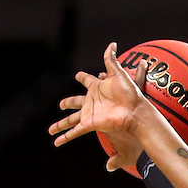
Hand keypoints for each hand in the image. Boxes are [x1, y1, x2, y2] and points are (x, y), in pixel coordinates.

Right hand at [49, 44, 150, 159]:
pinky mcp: (91, 123)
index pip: (88, 80)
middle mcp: (92, 101)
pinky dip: (66, 137)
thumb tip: (112, 44)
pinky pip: (76, 131)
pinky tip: (57, 143)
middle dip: (68, 102)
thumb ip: (111, 60)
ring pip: (71, 119)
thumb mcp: (118, 74)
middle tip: (60, 104)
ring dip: (61, 124)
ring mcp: (90, 113)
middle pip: (75, 101)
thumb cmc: (130, 94)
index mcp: (98, 88)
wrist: (136, 112)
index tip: (78, 75)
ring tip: (51, 130)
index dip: (82, 77)